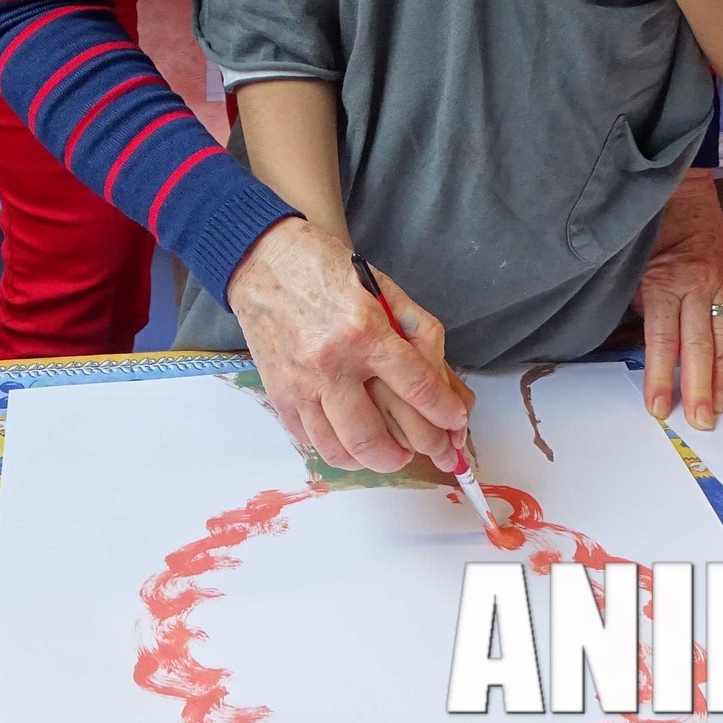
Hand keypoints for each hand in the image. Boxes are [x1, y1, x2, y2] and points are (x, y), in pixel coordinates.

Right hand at [227, 216, 473, 473]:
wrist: (266, 260)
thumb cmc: (329, 270)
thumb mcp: (385, 289)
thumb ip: (417, 333)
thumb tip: (441, 382)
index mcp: (364, 331)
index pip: (416, 386)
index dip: (443, 412)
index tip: (456, 422)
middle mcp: (330, 364)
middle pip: (375, 436)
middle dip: (412, 453)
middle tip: (429, 451)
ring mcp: (300, 385)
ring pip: (341, 449)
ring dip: (374, 461)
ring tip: (392, 454)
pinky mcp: (279, 395)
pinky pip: (311, 441)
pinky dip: (338, 449)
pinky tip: (354, 440)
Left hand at [634, 171, 722, 431]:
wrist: (681, 184)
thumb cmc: (649, 223)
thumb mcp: (629, 261)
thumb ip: (634, 303)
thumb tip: (634, 344)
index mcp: (665, 281)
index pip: (662, 341)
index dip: (659, 377)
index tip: (658, 409)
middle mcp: (696, 285)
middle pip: (698, 347)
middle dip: (699, 389)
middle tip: (701, 421)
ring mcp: (720, 283)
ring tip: (721, 408)